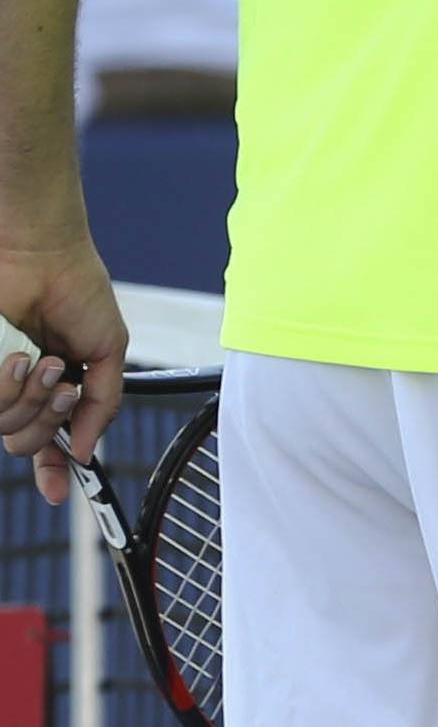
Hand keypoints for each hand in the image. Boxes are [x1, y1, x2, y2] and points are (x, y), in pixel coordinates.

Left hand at [0, 239, 125, 503]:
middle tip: (63, 383)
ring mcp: (0, 383)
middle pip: (30, 443)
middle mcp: (25, 390)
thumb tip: (87, 450)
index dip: (54, 470)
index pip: (52, 441)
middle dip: (50, 418)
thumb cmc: (79, 292)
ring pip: (9, 430)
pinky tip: (18, 356)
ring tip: (41, 358)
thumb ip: (104, 403)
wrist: (40, 260)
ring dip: (32, 397)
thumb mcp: (110, 348)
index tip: (58, 492)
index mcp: (58, 386)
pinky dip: (9, 386)